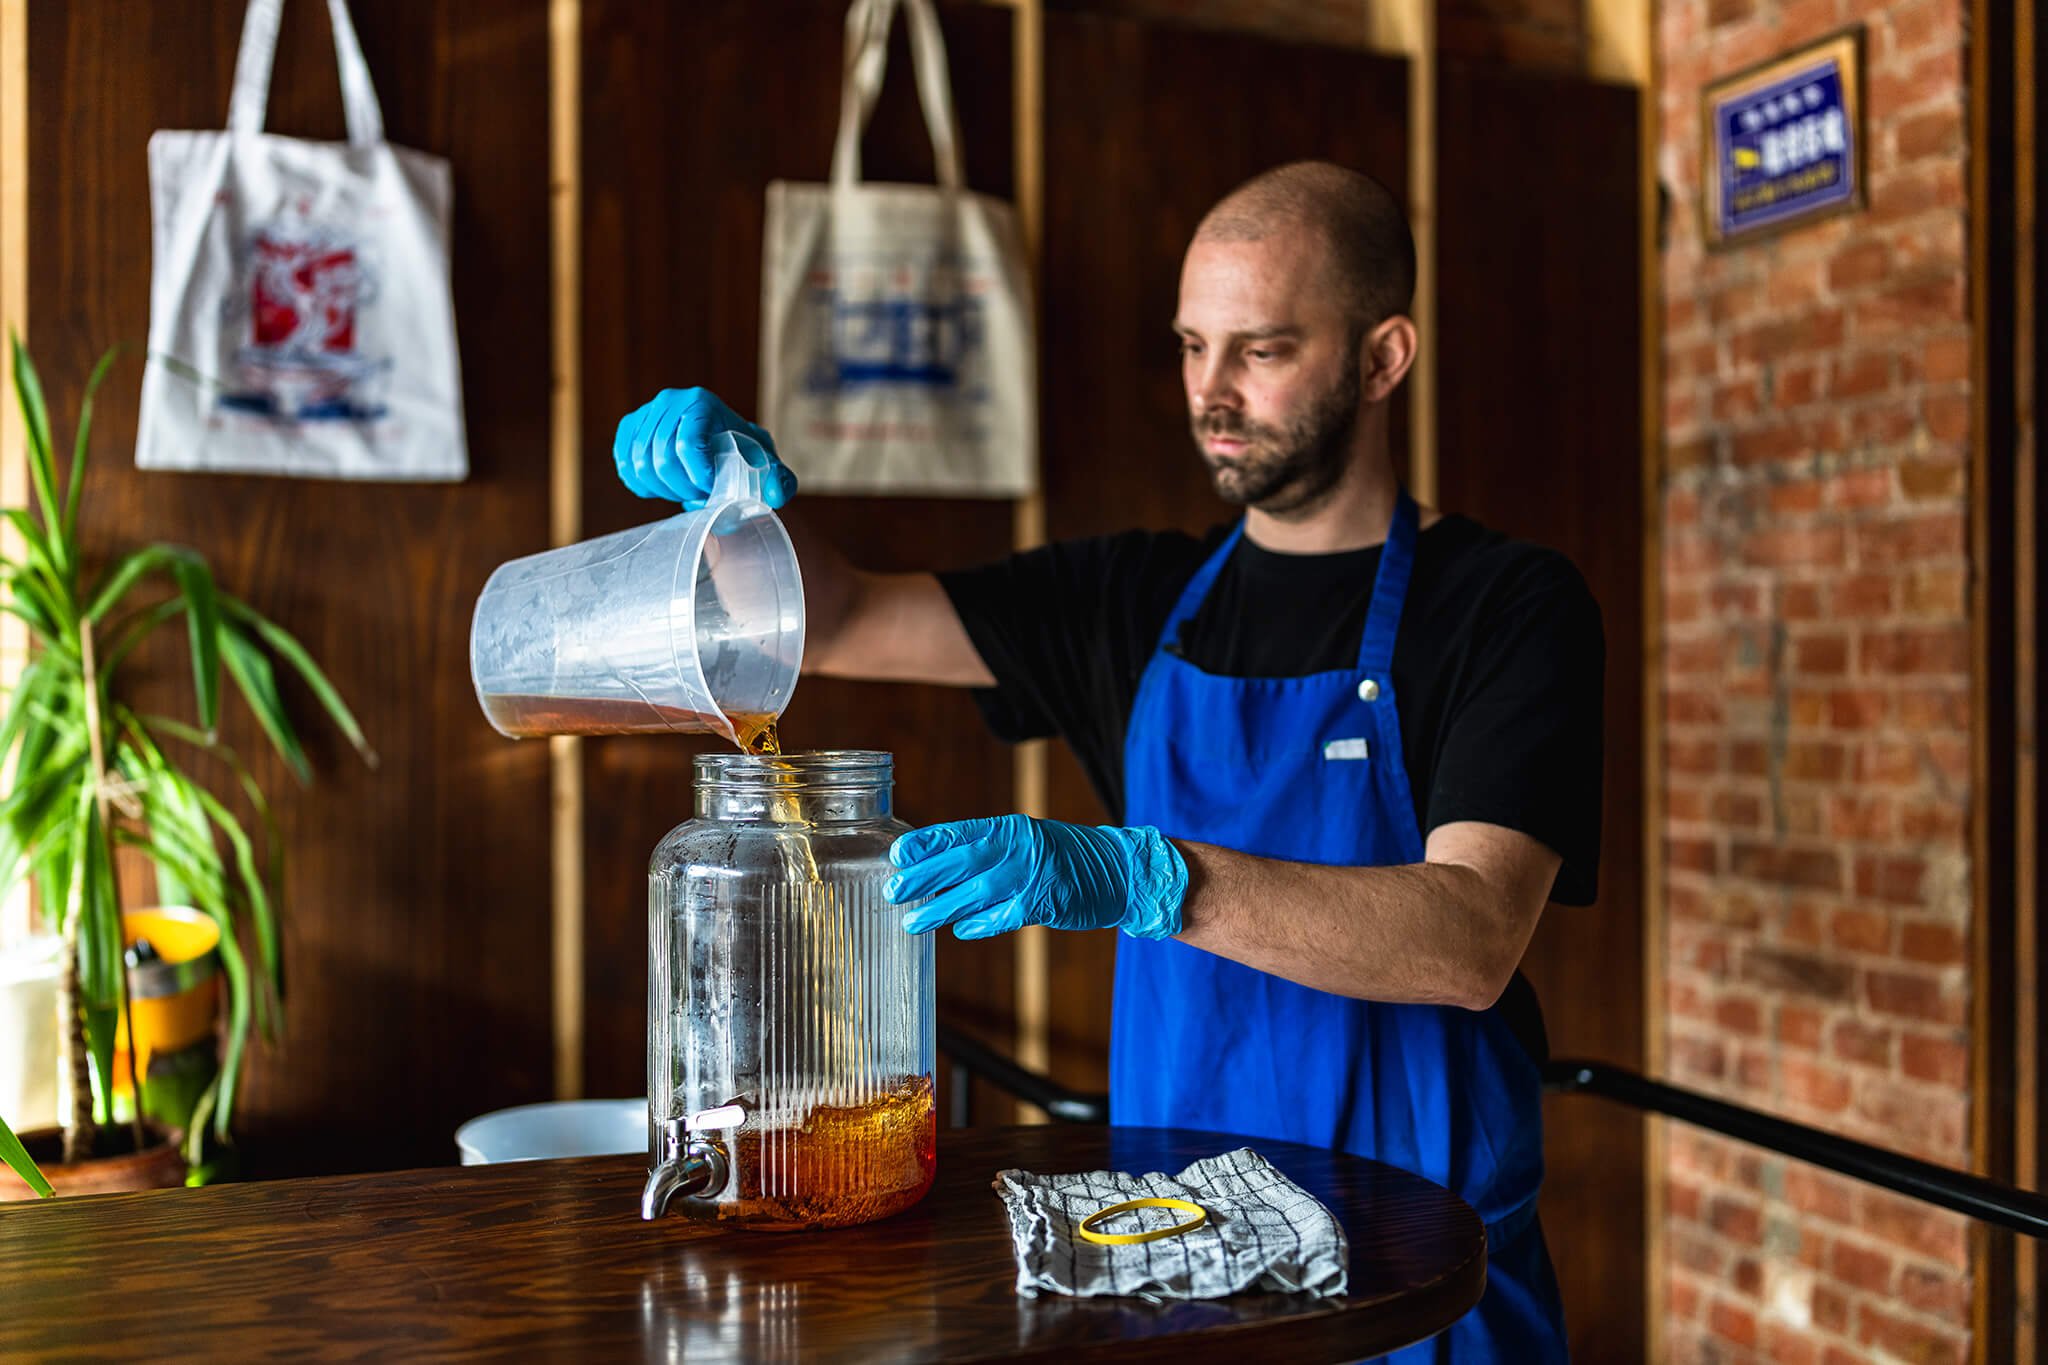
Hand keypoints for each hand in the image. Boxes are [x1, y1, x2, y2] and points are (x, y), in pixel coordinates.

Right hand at [612, 387, 796, 509]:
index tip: (711, 488)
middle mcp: (669, 401)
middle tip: (699, 494)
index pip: (687, 446)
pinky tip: (661, 488)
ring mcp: (646, 413)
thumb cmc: (744, 452)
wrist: (721, 439)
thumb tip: (775, 495)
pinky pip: (625, 465)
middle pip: (662, 459)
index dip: (697, 478)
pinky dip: (642, 485)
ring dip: (664, 489)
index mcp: (701, 403)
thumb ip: (779, 479)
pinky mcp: (630, 429)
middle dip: (682, 488)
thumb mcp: (767, 462)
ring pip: (641, 465)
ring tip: (685, 490)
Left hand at [885, 815, 1188, 940]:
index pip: (960, 832)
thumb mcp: (1027, 842)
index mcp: (1011, 829)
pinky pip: (1004, 916)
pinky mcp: (1045, 903)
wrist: (1120, 870)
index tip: (897, 854)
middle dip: (924, 876)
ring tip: (913, 921)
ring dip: (942, 908)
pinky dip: (981, 924)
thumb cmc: (1066, 857)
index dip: (927, 843)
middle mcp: (1019, 847)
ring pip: (977, 893)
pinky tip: (961, 931)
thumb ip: (990, 852)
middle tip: (893, 890)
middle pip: (962, 861)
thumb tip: (940, 868)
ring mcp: (1033, 875)